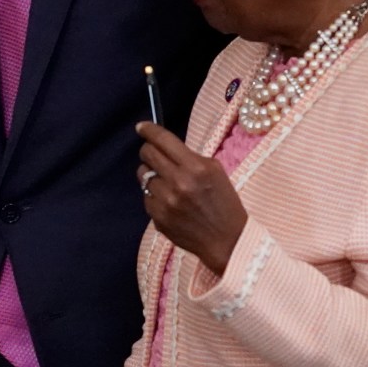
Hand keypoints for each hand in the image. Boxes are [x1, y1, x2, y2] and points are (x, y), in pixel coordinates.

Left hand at [136, 123, 248, 273]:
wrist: (226, 239)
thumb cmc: (223, 203)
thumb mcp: (215, 172)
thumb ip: (190, 157)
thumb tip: (163, 146)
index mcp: (195, 168)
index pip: (163, 141)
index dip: (149, 131)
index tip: (141, 127)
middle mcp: (178, 182)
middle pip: (147, 154)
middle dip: (148, 151)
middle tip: (153, 153)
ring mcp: (165, 201)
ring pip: (143, 176)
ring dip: (152, 175)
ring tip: (167, 182)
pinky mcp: (157, 216)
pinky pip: (146, 196)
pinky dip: (154, 195)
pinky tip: (170, 201)